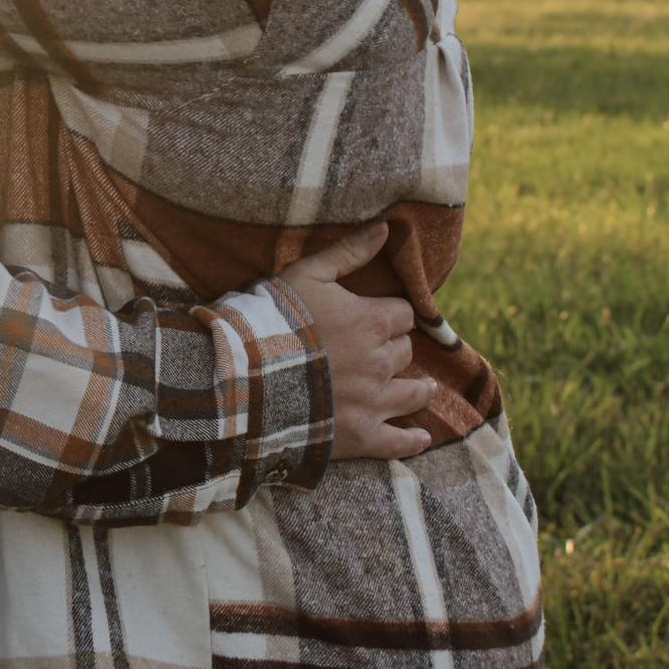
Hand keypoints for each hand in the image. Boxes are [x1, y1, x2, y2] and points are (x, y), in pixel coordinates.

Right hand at [280, 223, 435, 461]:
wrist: (246, 373)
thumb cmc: (274, 317)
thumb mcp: (307, 273)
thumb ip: (349, 251)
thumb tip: (386, 227)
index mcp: (373, 321)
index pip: (404, 315)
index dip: (390, 314)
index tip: (379, 317)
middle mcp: (381, 362)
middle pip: (405, 352)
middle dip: (393, 348)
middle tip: (378, 350)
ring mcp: (373, 402)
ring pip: (414, 393)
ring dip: (418, 388)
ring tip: (423, 388)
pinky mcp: (361, 435)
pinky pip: (400, 442)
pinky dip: (413, 439)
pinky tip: (420, 437)